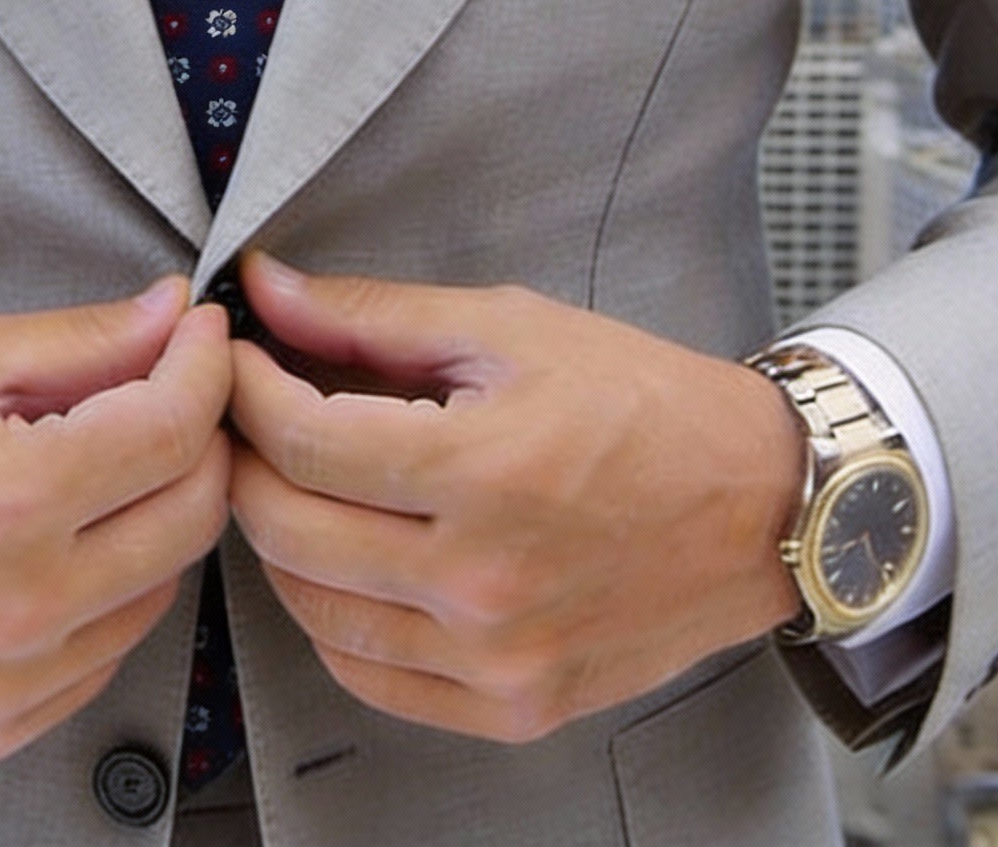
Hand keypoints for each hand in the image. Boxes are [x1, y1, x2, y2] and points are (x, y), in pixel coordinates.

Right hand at [0, 277, 231, 764]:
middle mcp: (20, 607)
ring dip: (154, 513)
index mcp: (6, 500)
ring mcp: (9, 684)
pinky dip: (108, 588)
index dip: (204, 365)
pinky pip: (106, 650)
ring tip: (97, 463)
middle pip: (192, 514)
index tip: (200, 333)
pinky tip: (59, 540)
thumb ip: (77, 341)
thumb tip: (170, 316)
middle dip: (198, 435)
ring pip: (162, 585)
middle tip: (167, 387)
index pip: (173, 429)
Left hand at [227, 254, 803, 744]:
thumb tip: (267, 290)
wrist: (759, 504)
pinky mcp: (513, 708)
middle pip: (289, 528)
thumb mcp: (510, 327)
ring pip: (313, 610)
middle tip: (250, 413)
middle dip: (247, 458)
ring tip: (295, 479)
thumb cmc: (643, 403)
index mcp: (484, 472)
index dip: (246, 390)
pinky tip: (344, 559)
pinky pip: (369, 677)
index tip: (237, 358)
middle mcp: (484, 581)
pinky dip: (331, 617)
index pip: (302, 440)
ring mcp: (497, 658)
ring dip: (279, 538)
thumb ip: (374, 316)